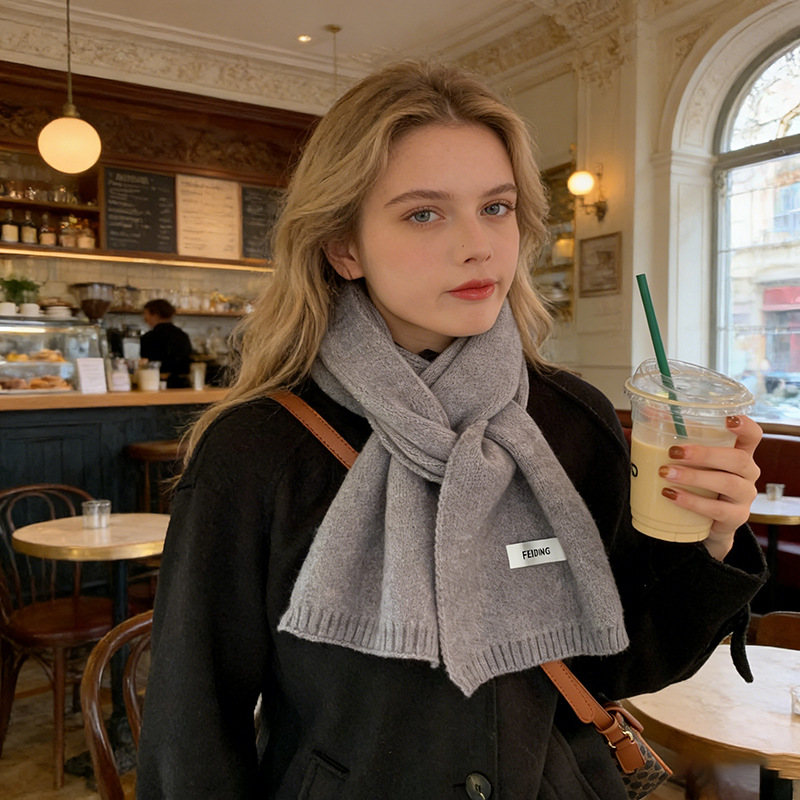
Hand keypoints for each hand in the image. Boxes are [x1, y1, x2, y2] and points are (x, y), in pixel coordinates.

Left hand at [658, 415, 761, 559]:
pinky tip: (672, 495)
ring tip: (665, 473)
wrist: (705, 524)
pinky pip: (717, 509)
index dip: (745, 426)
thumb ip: (672, 439)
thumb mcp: (691, 462)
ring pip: (728, 483)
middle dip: (705, 454)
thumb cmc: (697, 483)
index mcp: (740, 453)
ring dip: (694, 476)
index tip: (727, 419)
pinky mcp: (736, 517)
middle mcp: (748, 473)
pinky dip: (692, 501)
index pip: (752, 436)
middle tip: (673, 451)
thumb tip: (642, 417)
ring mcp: (745, 496)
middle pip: (737, 459)